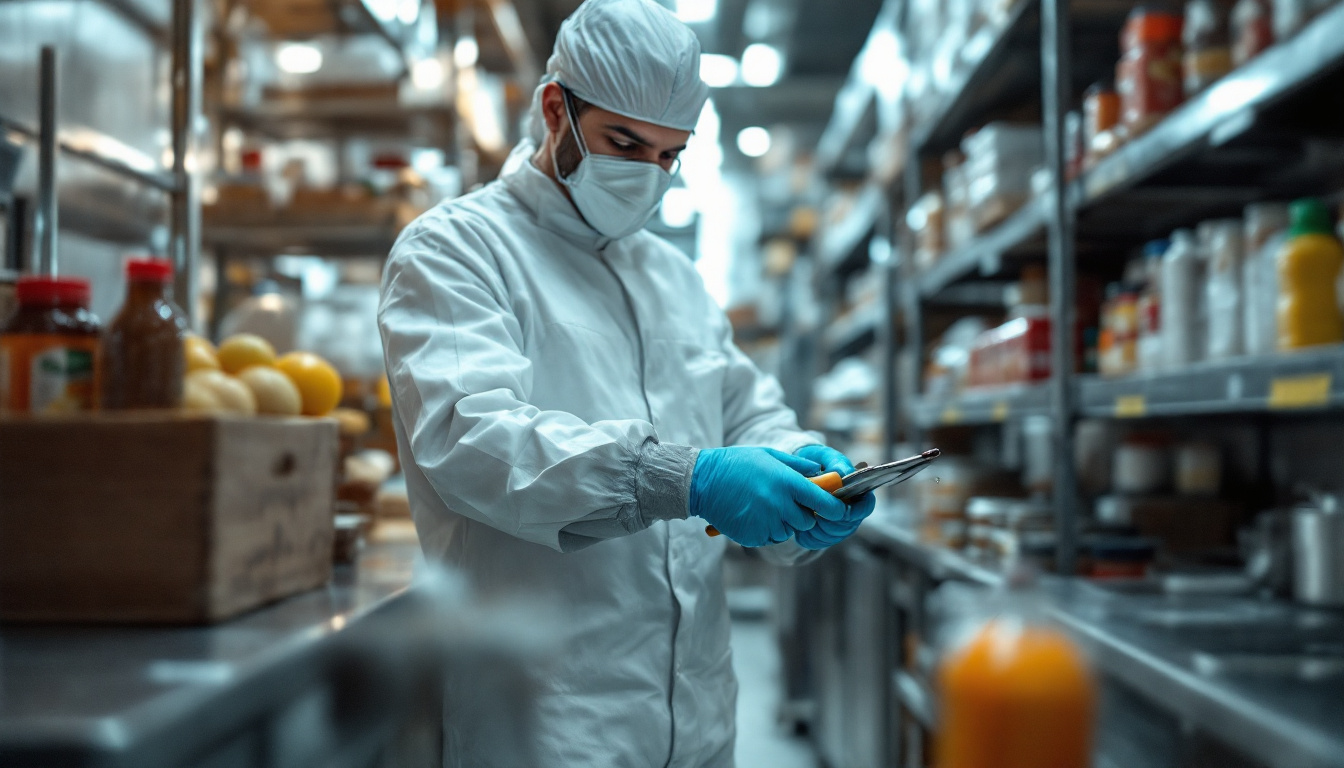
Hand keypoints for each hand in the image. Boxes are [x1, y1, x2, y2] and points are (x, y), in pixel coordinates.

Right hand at [690, 447, 847, 546]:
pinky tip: (752, 515)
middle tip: (785, 502)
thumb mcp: (768, 456)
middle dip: (802, 514)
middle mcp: (779, 504)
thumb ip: (797, 466)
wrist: (702, 482)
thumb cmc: (735, 464)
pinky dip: (766, 530)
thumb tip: (819, 472)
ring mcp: (766, 522)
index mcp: (786, 483)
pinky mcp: (753, 536)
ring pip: (788, 531)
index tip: (840, 511)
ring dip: (783, 523)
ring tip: (762, 506)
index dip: (835, 509)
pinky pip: (770, 538)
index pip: (822, 502)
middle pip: (807, 521)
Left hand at [793, 445, 874, 549]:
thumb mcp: (824, 456)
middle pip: (848, 526)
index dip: (855, 511)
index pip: (866, 507)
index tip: (840, 507)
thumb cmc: (816, 461)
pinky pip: (818, 542)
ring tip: (805, 515)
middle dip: (830, 520)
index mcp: (857, 492)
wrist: (797, 472)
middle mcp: (850, 511)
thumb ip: (835, 462)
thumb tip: (843, 474)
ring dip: (818, 528)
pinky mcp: (821, 534)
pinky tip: (799, 525)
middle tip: (814, 511)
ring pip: (833, 536)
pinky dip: (807, 536)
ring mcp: (837, 525)